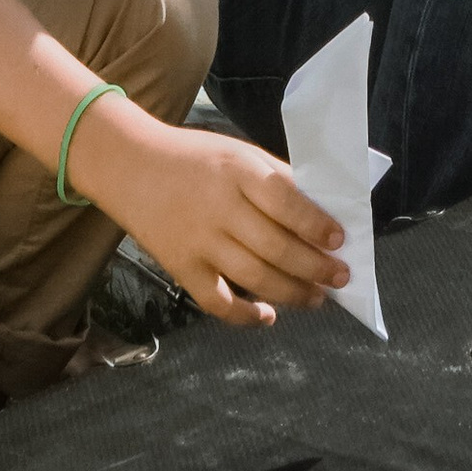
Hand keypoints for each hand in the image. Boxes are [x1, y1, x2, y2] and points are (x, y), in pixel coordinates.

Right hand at [76, 114, 346, 328]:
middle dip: (314, 267)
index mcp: (238, 170)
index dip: (315, 224)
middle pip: (275, 246)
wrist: (131, 167)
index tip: (340, 239)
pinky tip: (268, 317)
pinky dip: (245, 316)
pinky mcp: (181, 268)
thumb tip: (321, 210)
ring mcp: (198, 241)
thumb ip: (275, 179)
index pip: (285, 201)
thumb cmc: (195, 159)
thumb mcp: (238, 153)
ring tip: (317, 298)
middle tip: (340, 277)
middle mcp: (219, 207)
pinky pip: (217, 302)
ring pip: (254, 277)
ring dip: (292, 293)